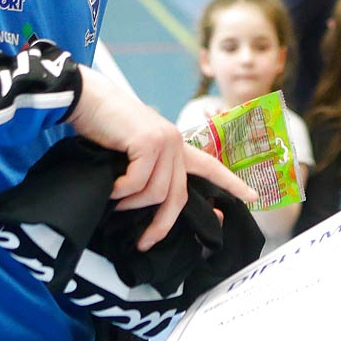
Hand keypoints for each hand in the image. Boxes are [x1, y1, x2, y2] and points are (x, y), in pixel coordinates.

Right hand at [68, 66, 256, 248]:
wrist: (86, 98)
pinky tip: (109, 187)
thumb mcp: (130, 152)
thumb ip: (146, 171)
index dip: (232, 183)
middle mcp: (175, 142)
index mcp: (174, 145)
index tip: (254, 196)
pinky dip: (120, 192)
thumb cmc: (103, 127)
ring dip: (132, 205)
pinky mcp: (149, 142)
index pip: (210, 166)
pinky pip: (138, 183)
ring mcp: (164, 141)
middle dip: (162, 225)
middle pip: (178, 196)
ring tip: (115, 199)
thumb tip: (147, 205)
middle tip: (144, 242)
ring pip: (157, 193)